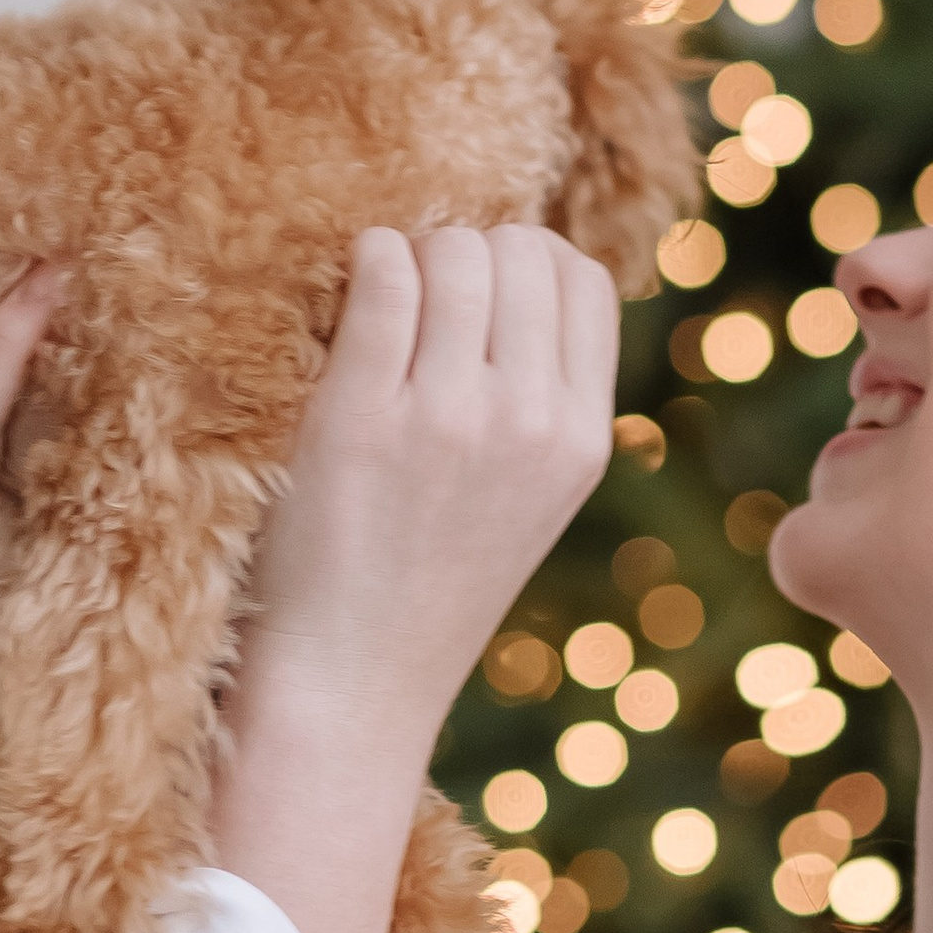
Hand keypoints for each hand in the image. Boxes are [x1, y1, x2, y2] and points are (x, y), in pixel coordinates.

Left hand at [213, 226, 617, 932]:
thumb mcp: (528, 494)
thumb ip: (541, 396)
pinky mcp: (362, 415)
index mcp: (580, 438)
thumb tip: (520, 273)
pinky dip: (366, 261)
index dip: (527, 263)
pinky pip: (382, 274)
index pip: (584, 280)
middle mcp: (530, 420)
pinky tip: (347, 292)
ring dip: (411, 253)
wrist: (351, 681)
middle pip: (521, 251)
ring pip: (454, 251)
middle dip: (466, 251)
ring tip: (376, 301)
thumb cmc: (425, 578)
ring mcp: (449, 416)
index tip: (475, 293)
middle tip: (417, 301)